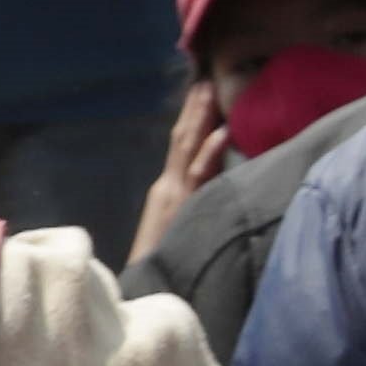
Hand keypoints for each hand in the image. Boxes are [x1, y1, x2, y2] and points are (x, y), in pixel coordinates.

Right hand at [128, 79, 234, 258]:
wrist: (142, 289)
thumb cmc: (165, 264)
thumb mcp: (181, 228)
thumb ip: (194, 207)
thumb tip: (213, 191)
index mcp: (170, 189)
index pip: (182, 146)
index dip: (192, 119)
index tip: (203, 92)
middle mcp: (169, 186)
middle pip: (183, 138)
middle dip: (195, 108)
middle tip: (207, 77)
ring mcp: (175, 194)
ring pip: (189, 148)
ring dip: (201, 117)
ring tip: (212, 89)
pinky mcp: (182, 208)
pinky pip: (199, 175)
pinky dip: (210, 151)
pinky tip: (222, 133)